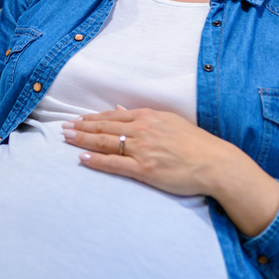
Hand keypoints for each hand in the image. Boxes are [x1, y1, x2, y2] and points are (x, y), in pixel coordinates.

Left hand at [63, 107, 278, 236]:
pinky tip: (83, 158)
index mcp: (148, 117)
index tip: (77, 119)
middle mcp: (141, 130)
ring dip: (83, 140)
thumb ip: (144, 116)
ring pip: (105, 143)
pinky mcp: (144, 169)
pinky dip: (96, 161)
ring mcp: (142, 149)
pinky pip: (114, 164)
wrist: (214, 163)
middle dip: (81, 127)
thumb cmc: (195, 144)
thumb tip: (120, 109)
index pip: (112, 116)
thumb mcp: (169, 121)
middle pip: (103, 127)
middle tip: (63, 128)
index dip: (92, 118)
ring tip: (67, 138)